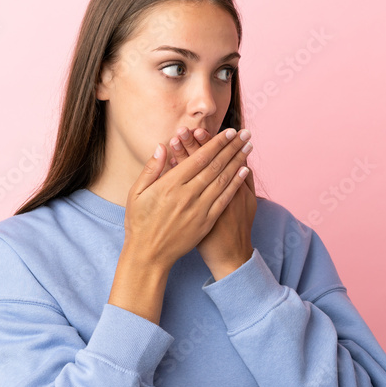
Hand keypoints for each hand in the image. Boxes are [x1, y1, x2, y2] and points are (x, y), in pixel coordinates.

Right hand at [122, 126, 252, 271]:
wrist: (149, 254)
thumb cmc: (139, 222)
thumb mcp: (137, 193)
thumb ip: (151, 169)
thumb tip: (162, 146)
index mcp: (170, 184)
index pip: (199, 158)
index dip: (216, 143)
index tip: (229, 132)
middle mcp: (187, 194)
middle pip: (215, 165)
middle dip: (232, 147)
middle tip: (245, 134)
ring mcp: (199, 209)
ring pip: (223, 180)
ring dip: (238, 161)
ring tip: (249, 148)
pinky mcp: (206, 222)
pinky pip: (224, 199)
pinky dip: (235, 184)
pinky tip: (244, 172)